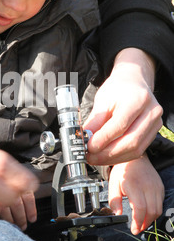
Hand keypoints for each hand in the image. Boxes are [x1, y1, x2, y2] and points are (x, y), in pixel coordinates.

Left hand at [84, 48, 162, 164]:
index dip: (103, 139)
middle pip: (130, 141)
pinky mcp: (153, 133)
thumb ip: (95, 120)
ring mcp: (155, 123)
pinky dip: (121, 157)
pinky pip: (138, 151)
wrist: (133, 83)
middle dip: (108, 153)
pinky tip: (107, 156)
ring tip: (96, 158)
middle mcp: (151, 112)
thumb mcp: (102, 100)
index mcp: (138, 99)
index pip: (120, 125)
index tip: (89, 147)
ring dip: (113, 158)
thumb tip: (84, 138)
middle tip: (90, 156)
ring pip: (135, 149)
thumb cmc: (118, 89)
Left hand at [108, 154, 164, 234]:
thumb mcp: (112, 184)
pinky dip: (154, 211)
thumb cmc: (122, 171)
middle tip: (137, 229)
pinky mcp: (160, 187)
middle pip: (152, 211)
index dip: (138, 222)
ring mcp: (156, 187)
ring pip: (158, 209)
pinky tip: (146, 213)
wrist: (135, 158)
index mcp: (134, 185)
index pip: (140, 208)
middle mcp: (148, 186)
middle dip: (145, 224)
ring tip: (141, 223)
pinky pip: (160, 203)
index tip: (133, 229)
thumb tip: (117, 215)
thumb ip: (114, 201)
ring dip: (150, 220)